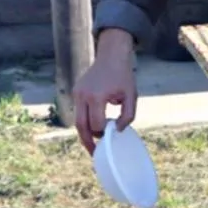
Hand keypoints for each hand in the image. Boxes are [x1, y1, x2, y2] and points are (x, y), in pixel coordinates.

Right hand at [73, 30, 137, 154]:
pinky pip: (78, 111)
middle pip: (81, 125)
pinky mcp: (76, 91)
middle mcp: (83, 95)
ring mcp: (77, 93)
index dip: (105, 132)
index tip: (113, 133)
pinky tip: (93, 127)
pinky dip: (84, 121)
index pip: (97, 124)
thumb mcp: (132, 96)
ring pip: (76, 120)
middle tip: (95, 153)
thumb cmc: (123, 76)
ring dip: (84, 132)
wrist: (112, 55)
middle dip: (87, 141)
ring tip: (92, 144)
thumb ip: (128, 116)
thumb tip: (116, 130)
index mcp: (96, 97)